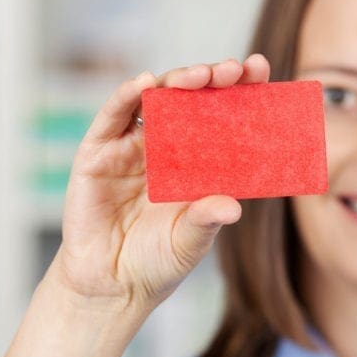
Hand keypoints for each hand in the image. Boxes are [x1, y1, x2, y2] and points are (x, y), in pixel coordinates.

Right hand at [51, 54, 270, 310]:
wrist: (111, 287)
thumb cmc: (158, 263)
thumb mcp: (190, 243)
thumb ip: (206, 221)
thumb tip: (234, 208)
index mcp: (197, 161)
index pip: (222, 115)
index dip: (240, 90)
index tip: (259, 69)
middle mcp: (166, 146)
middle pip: (190, 99)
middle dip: (211, 79)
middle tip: (232, 70)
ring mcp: (131, 146)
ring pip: (155, 99)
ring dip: (176, 80)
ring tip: (199, 76)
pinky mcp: (97, 153)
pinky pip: (113, 116)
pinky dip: (127, 94)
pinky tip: (145, 82)